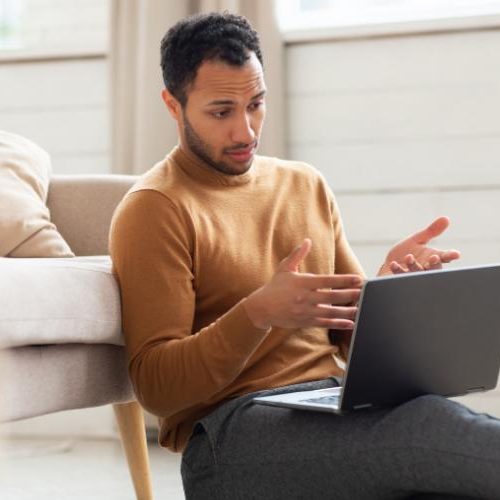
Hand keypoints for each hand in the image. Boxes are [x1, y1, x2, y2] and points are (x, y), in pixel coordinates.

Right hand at [244, 239, 362, 329]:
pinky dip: (338, 323)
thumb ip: (297, 255)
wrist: (262, 308)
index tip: (358, 279)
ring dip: (348, 311)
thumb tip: (307, 241)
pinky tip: (350, 323)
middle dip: (350, 294)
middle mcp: (306, 297)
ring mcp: (306, 311)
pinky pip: (325, 323)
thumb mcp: (285, 268)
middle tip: (365, 293)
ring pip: (331, 312)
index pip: (327, 281)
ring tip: (362, 309)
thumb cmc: (274, 287)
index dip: (344, 280)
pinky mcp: (305, 322)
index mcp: (303, 283)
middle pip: (332, 297)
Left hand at [379, 216, 460, 275]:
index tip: (456, 254)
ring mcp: (413, 276)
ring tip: (409, 257)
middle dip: (435, 264)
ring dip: (414, 265)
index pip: (445, 257)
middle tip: (434, 257)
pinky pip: (400, 276)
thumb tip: (445, 218)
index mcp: (432, 258)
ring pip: (417, 273)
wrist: (389, 266)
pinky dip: (398, 270)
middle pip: (434, 268)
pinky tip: (394, 264)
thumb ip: (431, 231)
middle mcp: (425, 269)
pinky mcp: (400, 280)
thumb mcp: (418, 240)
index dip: (451, 256)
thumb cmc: (406, 253)